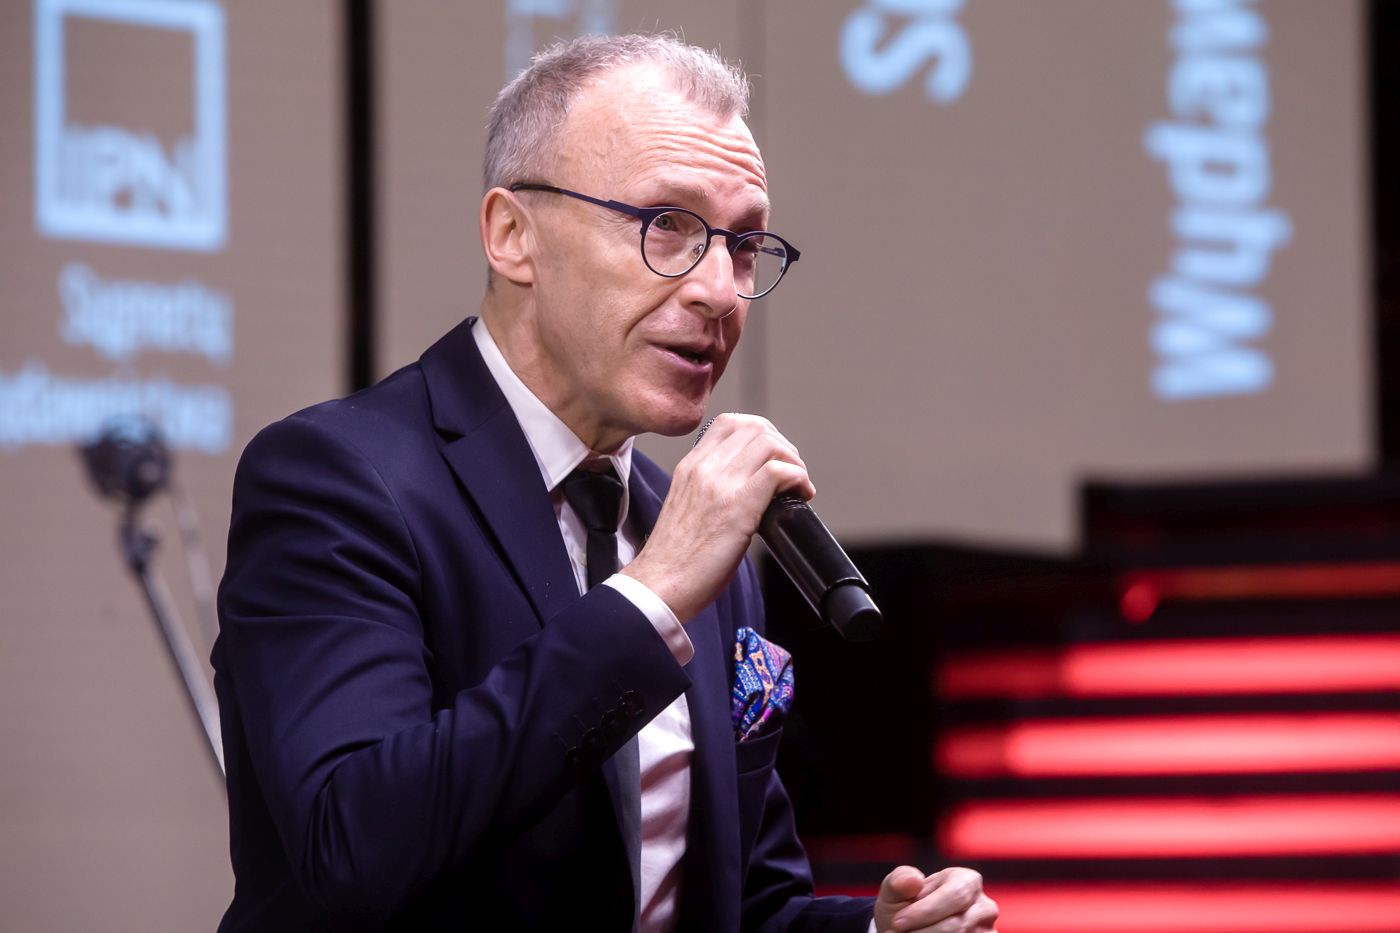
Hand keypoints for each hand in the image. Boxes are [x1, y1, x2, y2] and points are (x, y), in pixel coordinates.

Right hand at [621, 413, 812, 622]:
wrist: (659, 586)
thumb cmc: (675, 559)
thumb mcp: (688, 507)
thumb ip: (712, 490)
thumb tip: (749, 491)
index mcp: (691, 467)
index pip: (730, 423)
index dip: (762, 433)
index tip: (773, 458)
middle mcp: (704, 468)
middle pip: (756, 427)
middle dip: (784, 446)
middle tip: (792, 474)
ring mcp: (720, 484)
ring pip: (770, 443)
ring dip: (794, 461)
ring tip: (797, 486)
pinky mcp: (738, 507)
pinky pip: (778, 471)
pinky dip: (798, 478)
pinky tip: (800, 497)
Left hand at [873, 866, 997, 932]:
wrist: (910, 929)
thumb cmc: (905, 906)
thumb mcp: (896, 891)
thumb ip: (900, 882)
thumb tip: (913, 880)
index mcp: (967, 880)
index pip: (954, 895)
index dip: (925, 911)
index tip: (898, 922)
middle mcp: (984, 906)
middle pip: (957, 925)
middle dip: (922, 932)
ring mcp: (987, 931)